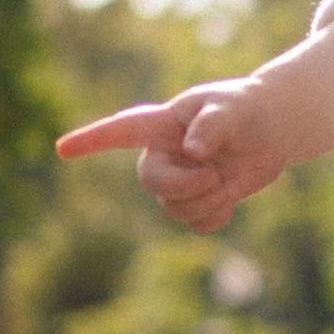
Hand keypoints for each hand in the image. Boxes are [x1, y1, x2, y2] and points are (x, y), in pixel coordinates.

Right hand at [56, 81, 287, 232]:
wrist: (270, 129)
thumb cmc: (244, 109)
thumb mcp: (232, 109)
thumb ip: (213, 125)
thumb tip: (192, 150)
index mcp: (162, 125)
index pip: (120, 131)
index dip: (91, 140)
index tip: (62, 149)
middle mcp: (164, 155)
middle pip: (151, 183)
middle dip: (184, 187)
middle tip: (216, 174)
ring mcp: (179, 180)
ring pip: (174, 209)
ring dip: (206, 201)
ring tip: (227, 180)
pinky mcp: (198, 200)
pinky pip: (196, 225)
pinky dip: (215, 217)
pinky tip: (230, 199)